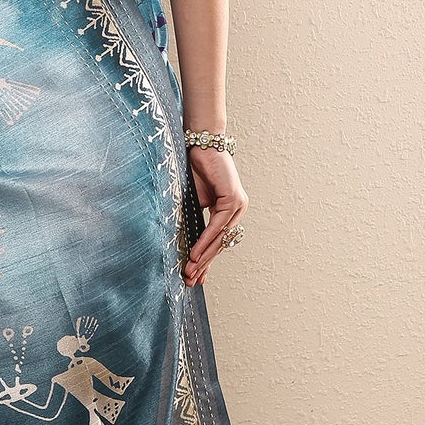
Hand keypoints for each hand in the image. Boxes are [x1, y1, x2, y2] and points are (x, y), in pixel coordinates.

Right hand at [182, 146, 247, 285]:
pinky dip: (205, 240)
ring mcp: (238, 206)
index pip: (217, 241)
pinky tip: (195, 253)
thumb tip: (187, 243)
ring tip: (190, 270)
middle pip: (220, 244)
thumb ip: (195, 221)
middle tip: (190, 279)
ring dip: (203, 257)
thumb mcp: (193, 202)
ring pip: (220, 238)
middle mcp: (237, 210)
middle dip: (203, 264)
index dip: (206, 260)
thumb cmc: (195, 169)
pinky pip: (217, 226)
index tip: (196, 276)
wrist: (200, 144)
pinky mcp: (234, 200)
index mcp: (228, 211)